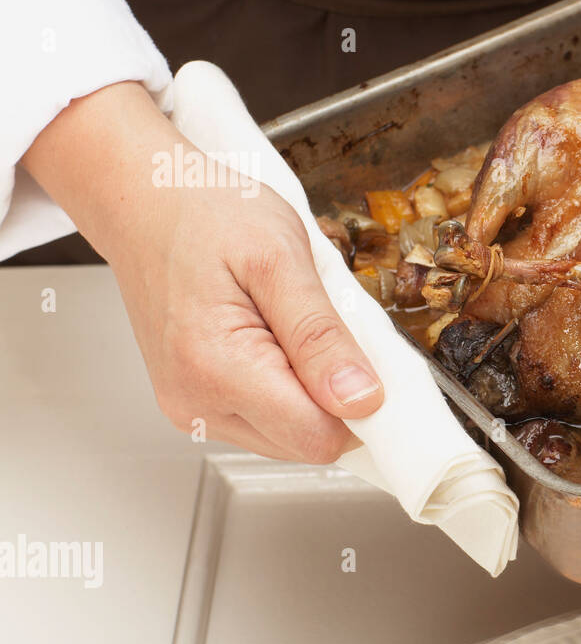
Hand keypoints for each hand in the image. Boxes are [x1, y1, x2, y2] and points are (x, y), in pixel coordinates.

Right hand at [22, 82, 385, 462]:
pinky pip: (266, 419)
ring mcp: (192, 406)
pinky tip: (277, 339)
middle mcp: (196, 402)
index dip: (361, 406)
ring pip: (289, 436)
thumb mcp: (282, 258)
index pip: (319, 438)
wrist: (145, 200)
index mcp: (216, 368)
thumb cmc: (206, 214)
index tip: (373, 361)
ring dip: (312, 392)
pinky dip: (288, 388)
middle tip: (327, 327)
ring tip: (293, 326)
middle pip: (306, 443)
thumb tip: (361, 399)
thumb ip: (321, 336)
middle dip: (336, 396)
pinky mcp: (195, 401)